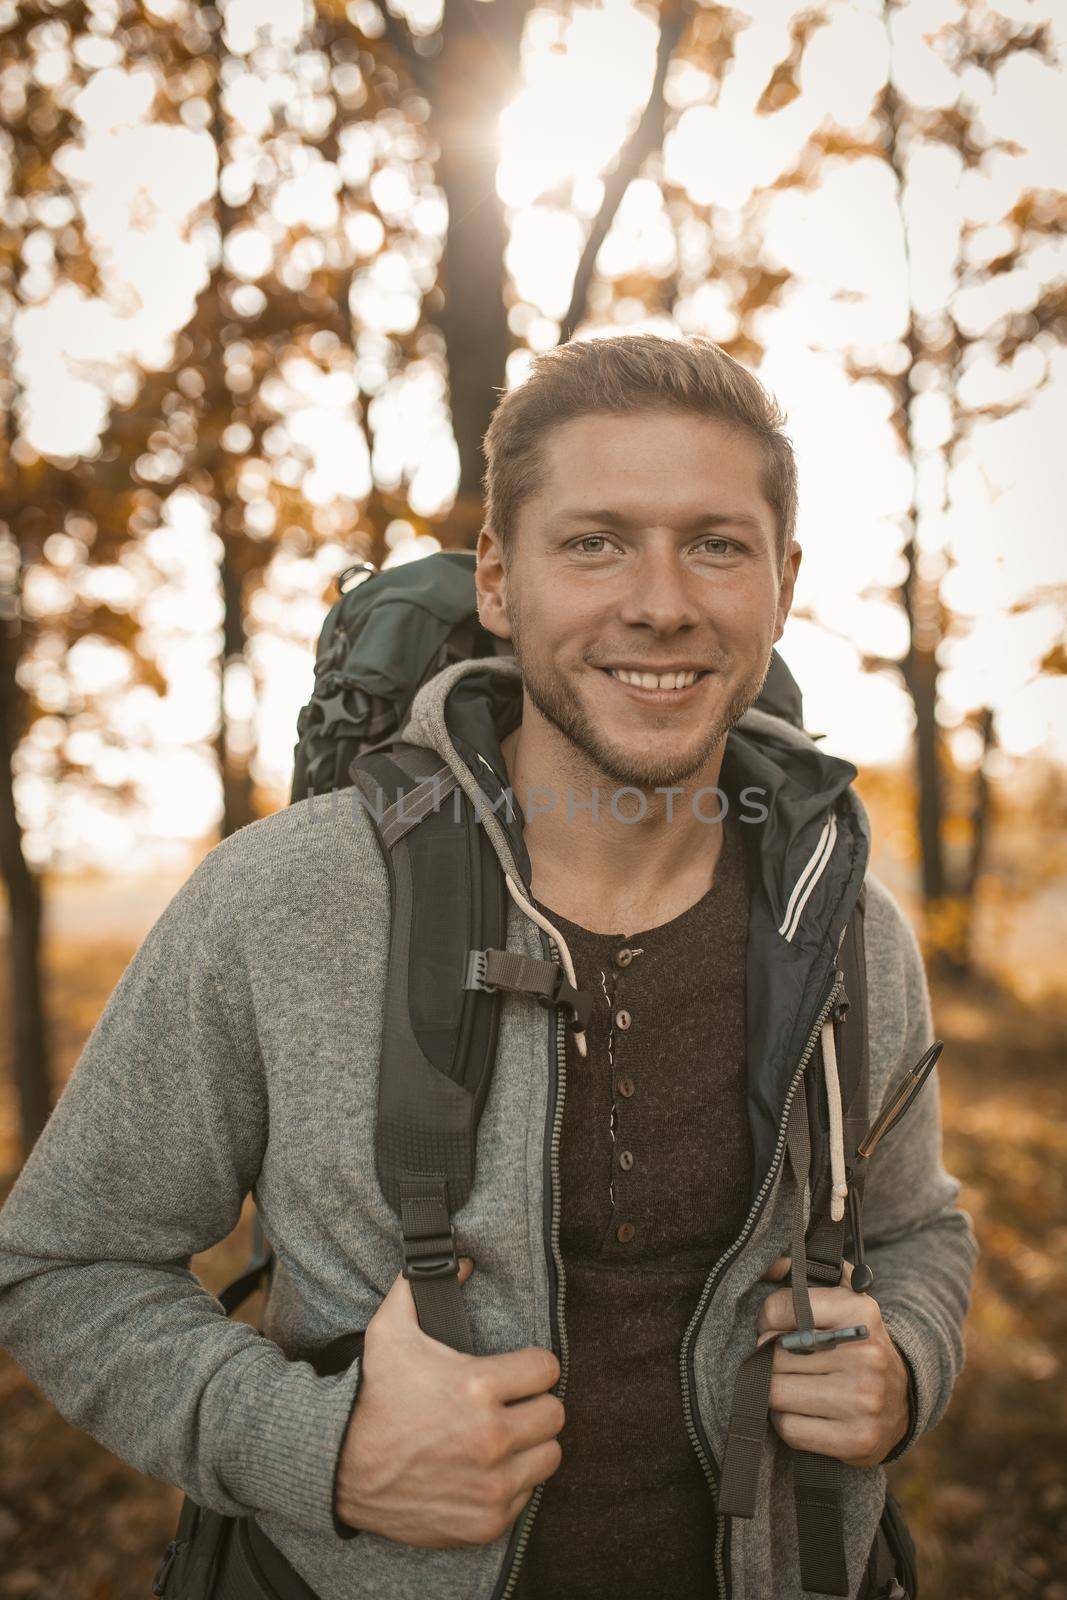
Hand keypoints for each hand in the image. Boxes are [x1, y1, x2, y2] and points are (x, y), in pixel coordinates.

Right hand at [335, 1258, 564, 1546]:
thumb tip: (464, 1259)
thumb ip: (422, 1285)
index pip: (548, 1370)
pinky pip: (527, 1496)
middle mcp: (492, 1438)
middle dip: (535, 1404)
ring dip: (531, 1445)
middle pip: (555, 1415)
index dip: (533, 1366)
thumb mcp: (390, 1331)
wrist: (339, 1469)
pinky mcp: (487, 1522)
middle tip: (513, 1404)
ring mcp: (492, 1485)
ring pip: (550, 1456)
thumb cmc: (371, 1396)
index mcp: (478, 1387)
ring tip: (505, 1436)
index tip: (518, 1371)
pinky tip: (486, 1469)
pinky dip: (512, 1483)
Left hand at [755, 1257, 909, 1468]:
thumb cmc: (857, 1342)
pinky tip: (805, 1411)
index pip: (780, 1308)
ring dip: (775, 1391)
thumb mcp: (845, 1296)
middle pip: (773, 1356)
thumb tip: (769, 1264)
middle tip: (782, 1359)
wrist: (903, 1399)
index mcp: (860, 1311)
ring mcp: (862, 1401)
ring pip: (776, 1393)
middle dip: (768, 1358)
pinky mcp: (856, 1440)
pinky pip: (790, 1429)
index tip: (775, 1326)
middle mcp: (865, 1356)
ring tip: (794, 1384)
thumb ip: (806, 1271)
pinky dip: (787, 1421)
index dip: (767, 1318)